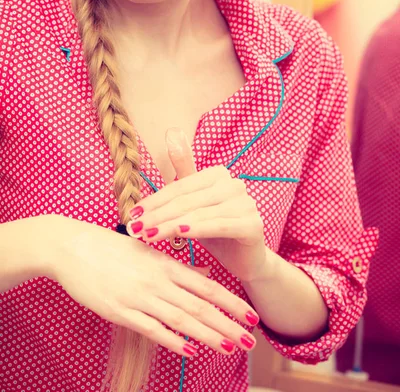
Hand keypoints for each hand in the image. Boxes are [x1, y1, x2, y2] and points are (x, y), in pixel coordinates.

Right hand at [50, 216, 258, 356]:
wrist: (73, 247)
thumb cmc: (111, 249)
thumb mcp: (147, 252)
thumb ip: (175, 266)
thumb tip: (203, 275)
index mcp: (165, 263)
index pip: (206, 285)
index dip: (231, 302)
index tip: (251, 315)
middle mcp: (157, 280)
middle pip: (199, 305)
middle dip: (227, 324)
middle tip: (251, 340)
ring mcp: (139, 296)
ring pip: (181, 318)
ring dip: (207, 335)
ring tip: (230, 347)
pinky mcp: (120, 311)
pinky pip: (151, 328)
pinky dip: (172, 340)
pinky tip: (189, 351)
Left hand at [128, 128, 267, 281]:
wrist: (245, 260)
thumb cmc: (215, 231)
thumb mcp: (196, 201)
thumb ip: (184, 171)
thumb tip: (172, 132)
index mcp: (218, 174)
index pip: (179, 188)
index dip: (154, 201)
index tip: (132, 214)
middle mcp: (234, 184)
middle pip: (186, 201)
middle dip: (157, 215)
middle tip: (134, 228)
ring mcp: (246, 204)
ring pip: (199, 214)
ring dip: (170, 225)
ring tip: (147, 235)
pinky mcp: (253, 225)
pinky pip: (219, 225)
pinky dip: (198, 229)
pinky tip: (180, 233)